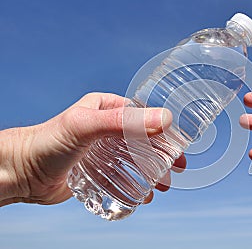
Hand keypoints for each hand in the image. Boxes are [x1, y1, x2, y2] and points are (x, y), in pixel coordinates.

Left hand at [0, 92, 185, 205]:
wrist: (20, 173)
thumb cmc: (47, 143)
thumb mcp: (86, 126)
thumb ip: (124, 122)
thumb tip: (164, 119)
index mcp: (107, 108)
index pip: (143, 116)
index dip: (164, 131)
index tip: (179, 146)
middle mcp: (106, 127)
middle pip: (143, 139)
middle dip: (162, 155)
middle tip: (176, 169)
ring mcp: (102, 149)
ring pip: (135, 159)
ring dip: (152, 171)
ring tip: (163, 186)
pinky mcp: (97, 169)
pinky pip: (123, 175)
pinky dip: (136, 184)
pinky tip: (144, 194)